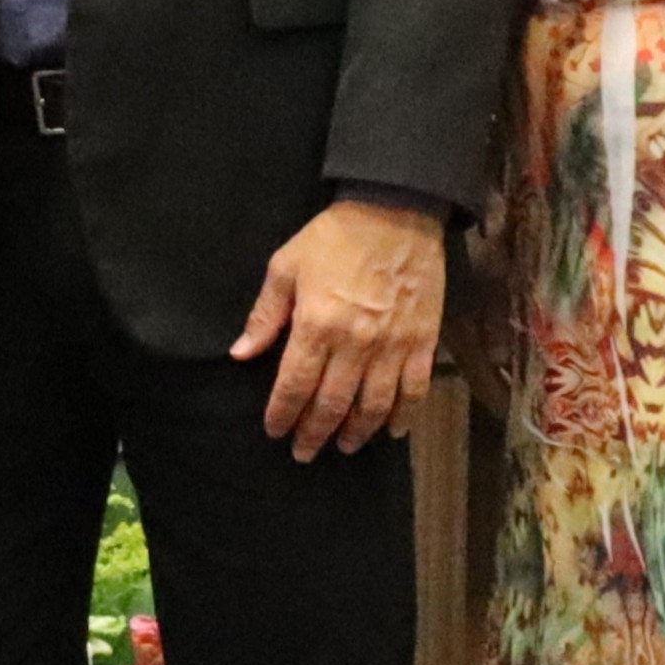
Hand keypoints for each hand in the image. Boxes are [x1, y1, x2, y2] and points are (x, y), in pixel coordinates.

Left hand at [232, 197, 447, 458]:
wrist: (396, 211)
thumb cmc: (334, 237)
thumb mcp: (286, 267)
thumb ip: (265, 315)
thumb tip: (241, 354)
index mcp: (316, 326)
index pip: (294, 387)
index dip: (283, 415)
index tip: (275, 432)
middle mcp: (354, 344)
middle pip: (331, 405)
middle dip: (314, 434)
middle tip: (303, 453)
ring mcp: (392, 346)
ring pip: (373, 405)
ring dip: (356, 432)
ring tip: (344, 447)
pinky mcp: (422, 341)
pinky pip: (414, 390)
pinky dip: (403, 416)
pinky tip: (391, 431)